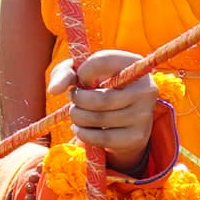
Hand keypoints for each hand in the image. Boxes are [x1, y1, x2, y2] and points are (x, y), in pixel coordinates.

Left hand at [62, 54, 160, 171]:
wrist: (122, 120)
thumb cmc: (99, 87)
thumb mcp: (82, 74)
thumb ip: (65, 73)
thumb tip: (54, 90)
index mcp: (134, 63)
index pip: (102, 61)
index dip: (83, 72)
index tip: (80, 79)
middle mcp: (146, 88)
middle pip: (99, 99)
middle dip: (77, 101)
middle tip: (74, 100)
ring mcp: (144, 114)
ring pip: (98, 119)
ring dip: (78, 117)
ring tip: (77, 113)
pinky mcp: (137, 137)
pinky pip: (102, 139)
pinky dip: (84, 134)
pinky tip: (82, 128)